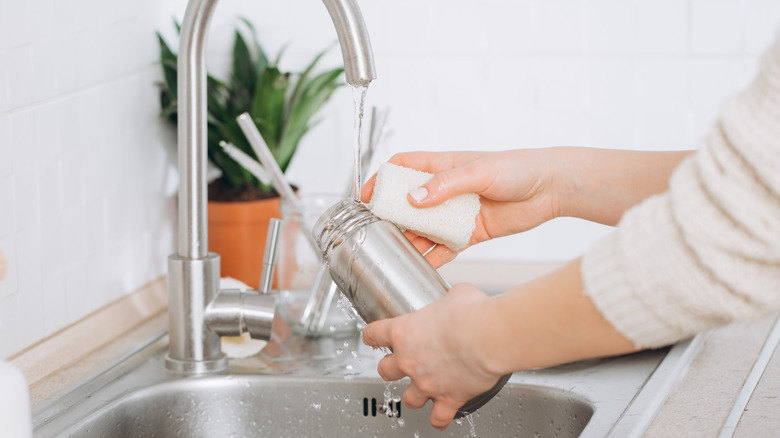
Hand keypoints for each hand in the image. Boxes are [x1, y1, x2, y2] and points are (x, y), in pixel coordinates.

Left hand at [361, 283, 502, 430]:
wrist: (490, 337)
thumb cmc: (473, 314)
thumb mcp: (457, 294)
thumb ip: (449, 299)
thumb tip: (457, 298)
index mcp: (404, 332)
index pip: (374, 334)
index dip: (372, 335)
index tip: (373, 336)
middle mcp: (409, 360)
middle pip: (385, 370)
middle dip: (391, 368)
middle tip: (400, 364)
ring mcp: (427, 383)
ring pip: (408, 399)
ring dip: (413, 395)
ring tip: (421, 391)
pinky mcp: (448, 399)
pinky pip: (438, 418)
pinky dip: (439, 419)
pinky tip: (440, 417)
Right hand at [362, 150, 561, 266]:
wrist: (550, 189)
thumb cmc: (518, 168)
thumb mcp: (479, 171)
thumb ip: (445, 184)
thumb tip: (415, 199)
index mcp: (444, 166)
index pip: (403, 168)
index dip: (382, 179)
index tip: (366, 195)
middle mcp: (446, 190)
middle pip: (409, 203)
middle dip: (392, 215)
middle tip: (377, 229)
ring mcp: (457, 213)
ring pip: (425, 228)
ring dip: (410, 239)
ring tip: (395, 251)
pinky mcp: (471, 233)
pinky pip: (446, 247)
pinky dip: (434, 257)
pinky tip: (422, 265)